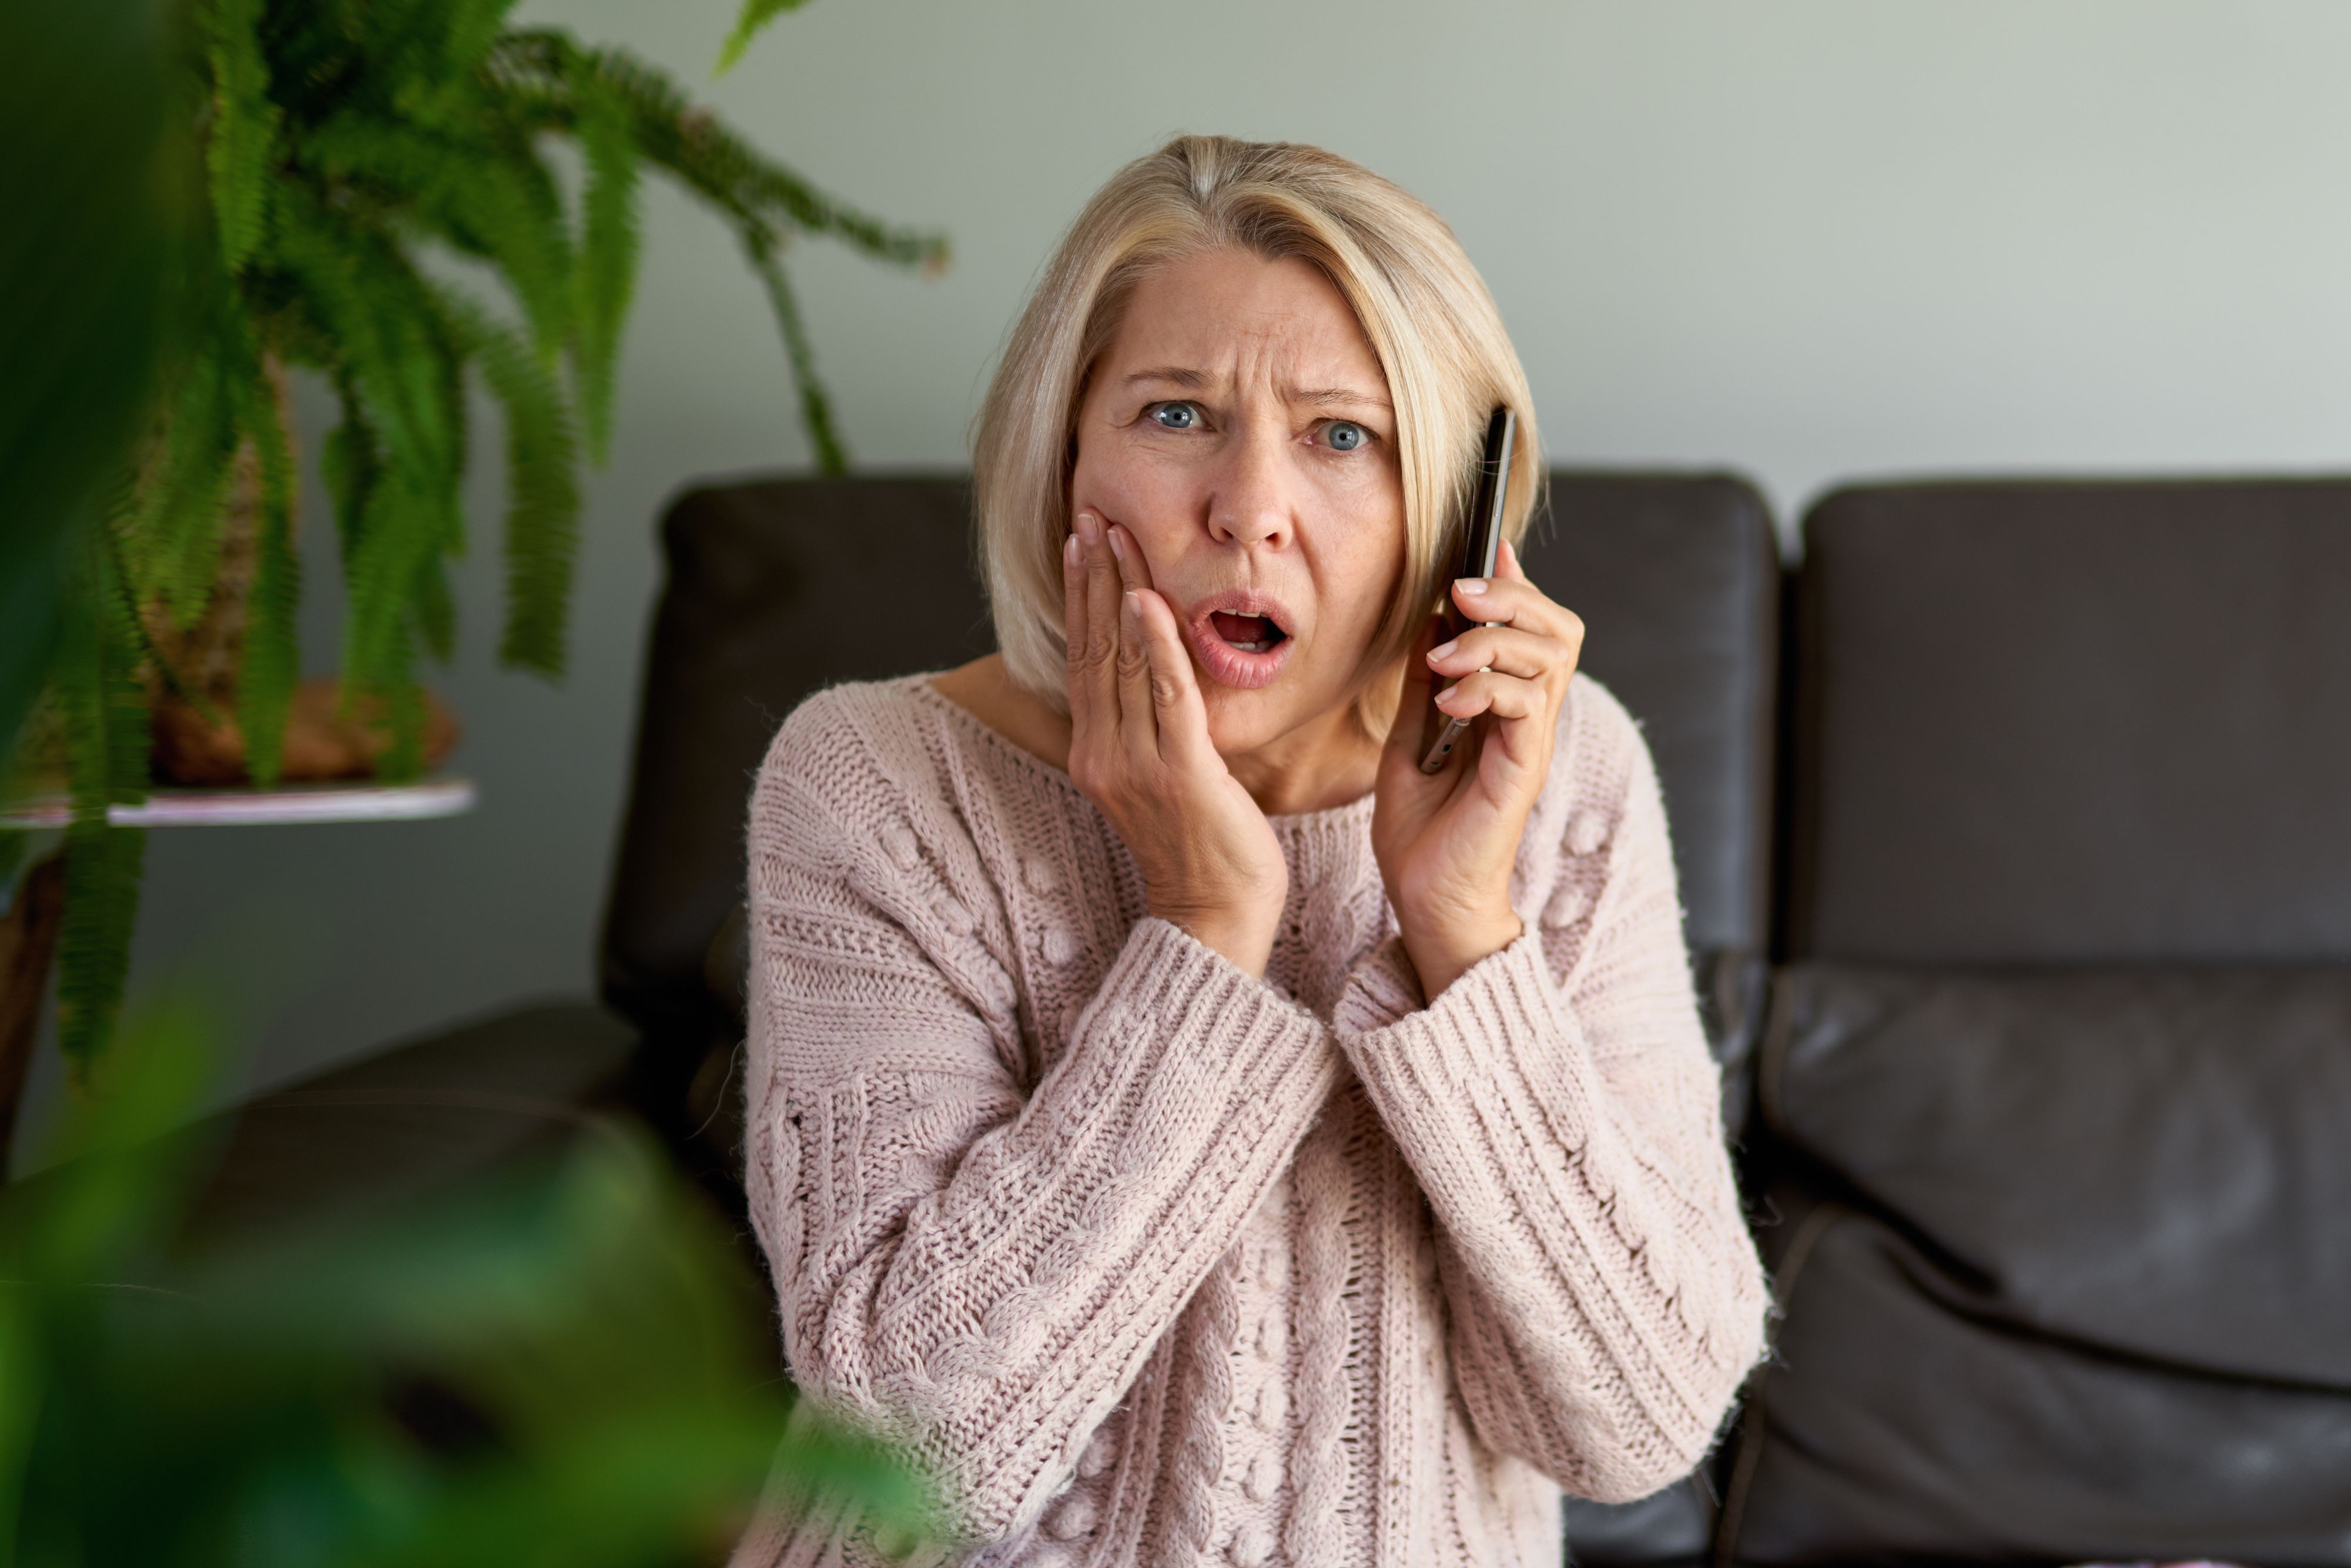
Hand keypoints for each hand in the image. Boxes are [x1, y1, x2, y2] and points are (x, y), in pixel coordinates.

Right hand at [1063, 509, 1287, 974]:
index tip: (1082, 541)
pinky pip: (1166, 696)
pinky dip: (1155, 645)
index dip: (1081, 597)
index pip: (1085, 659)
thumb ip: (1151, 727)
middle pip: (1093, 648)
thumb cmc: (1200, 846)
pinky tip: (1147, 601)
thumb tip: (1156, 673)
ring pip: (1123, 662)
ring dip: (1118, 591)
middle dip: (1091, 577)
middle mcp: (1104, 755)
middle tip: (1090, 515)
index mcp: (1096, 753)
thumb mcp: (1163, 779)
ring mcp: (1136, 765)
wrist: (1213, 915)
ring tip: (1115, 536)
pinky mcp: (1180, 774)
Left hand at [1372, 538, 1583, 999]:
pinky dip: (1487, 688)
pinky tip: (1449, 702)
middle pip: (1559, 629)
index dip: (1517, 582)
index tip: (1485, 547)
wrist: (1425, 897)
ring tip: (1446, 657)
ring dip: (1494, 640)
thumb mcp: (1410, 736)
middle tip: (1460, 593)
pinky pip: (1527, 705)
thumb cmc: (1421, 827)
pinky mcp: (1523, 769)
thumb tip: (1431, 620)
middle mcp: (1530, 718)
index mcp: (1506, 705)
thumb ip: (1425, 681)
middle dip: (1514, 596)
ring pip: (1549, 657)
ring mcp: (1531, 743)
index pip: (1535, 626)